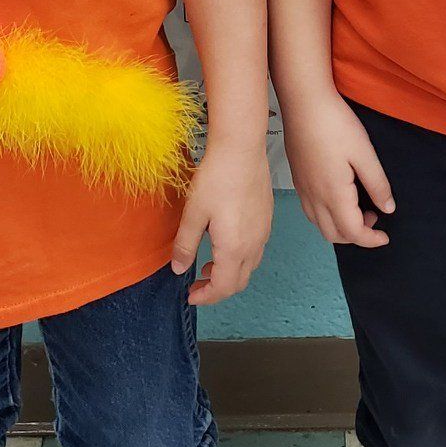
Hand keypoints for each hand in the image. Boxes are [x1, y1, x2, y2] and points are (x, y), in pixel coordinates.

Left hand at [171, 139, 273, 305]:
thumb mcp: (193, 213)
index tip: (191, 295)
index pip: (223, 287)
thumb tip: (179, 268)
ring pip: (249, 267)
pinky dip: (239, 258)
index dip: (206, 297)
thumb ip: (185, 244)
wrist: (241, 150)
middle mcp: (254, 245)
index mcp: (234, 248)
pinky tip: (224, 243)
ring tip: (208, 265)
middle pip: (239, 282)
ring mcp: (263, 232)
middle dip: (218, 289)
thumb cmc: (218, 177)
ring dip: (229, 274)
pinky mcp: (266, 219)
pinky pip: (255, 250)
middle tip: (197, 284)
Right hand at [283, 90, 394, 247]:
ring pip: (320, 225)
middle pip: (334, 235)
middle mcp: (314, 197)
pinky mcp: (298, 180)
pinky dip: (327, 216)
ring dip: (341, 227)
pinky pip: (311, 211)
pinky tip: (339, 197)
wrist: (303, 103)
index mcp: (333, 194)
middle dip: (356, 236)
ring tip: (359, 207)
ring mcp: (303, 189)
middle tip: (373, 217)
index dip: (371, 240)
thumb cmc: (335, 124)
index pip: (352, 232)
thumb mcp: (364, 153)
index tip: (385, 236)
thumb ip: (377, 185)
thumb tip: (387, 209)